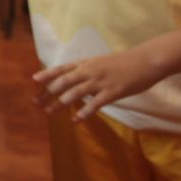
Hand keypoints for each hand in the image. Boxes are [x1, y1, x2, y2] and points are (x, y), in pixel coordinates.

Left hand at [32, 48, 163, 120]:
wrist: (147, 60)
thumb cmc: (125, 62)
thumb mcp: (102, 61)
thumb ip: (88, 70)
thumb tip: (75, 78)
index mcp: (87, 63)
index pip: (62, 68)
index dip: (47, 74)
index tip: (33, 80)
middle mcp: (90, 70)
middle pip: (64, 82)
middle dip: (47, 92)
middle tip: (35, 102)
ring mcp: (101, 81)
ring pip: (75, 92)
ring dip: (60, 103)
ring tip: (49, 112)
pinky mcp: (113, 92)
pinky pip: (95, 104)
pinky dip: (83, 113)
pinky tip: (75, 120)